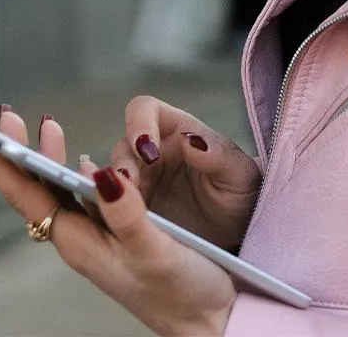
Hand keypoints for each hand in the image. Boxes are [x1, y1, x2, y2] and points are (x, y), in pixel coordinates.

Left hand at [0, 110, 236, 336]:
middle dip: (15, 150)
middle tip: (5, 112)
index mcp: (80, 241)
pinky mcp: (118, 233)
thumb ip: (128, 216)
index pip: (27, 193)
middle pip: (35, 187)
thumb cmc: (182, 293)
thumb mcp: (154, 253)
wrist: (207, 323)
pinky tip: (81, 161)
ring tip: (45, 125)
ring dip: (46, 156)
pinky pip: (86, 196)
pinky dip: (78, 170)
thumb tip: (102, 174)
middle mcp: (81, 237)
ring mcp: (98, 236)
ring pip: (59, 189)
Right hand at [110, 96, 260, 251]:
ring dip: (111, 191)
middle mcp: (153, 155)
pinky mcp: (130, 215)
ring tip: (121, 209)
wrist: (237, 238)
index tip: (148, 152)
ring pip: (109, 178)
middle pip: (122, 146)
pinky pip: (108, 208)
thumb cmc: (240, 197)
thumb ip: (218, 155)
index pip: (146, 110)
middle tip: (129, 186)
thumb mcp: (240, 177)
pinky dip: (106, 213)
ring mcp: (139, 185)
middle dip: (121, 164)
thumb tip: (189, 139)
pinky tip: (114, 225)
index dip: (139, 124)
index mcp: (179, 132)